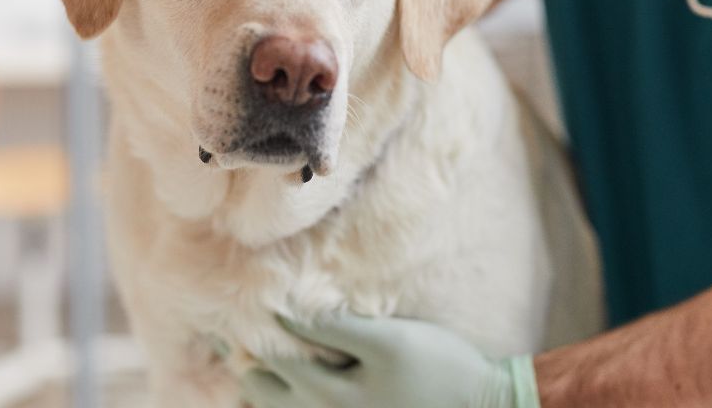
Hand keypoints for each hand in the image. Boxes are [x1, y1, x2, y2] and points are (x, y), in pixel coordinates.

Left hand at [241, 314, 538, 407]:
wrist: (482, 405)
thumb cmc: (438, 366)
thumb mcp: (388, 341)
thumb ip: (335, 330)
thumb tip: (287, 316)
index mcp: (332, 395)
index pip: (276, 362)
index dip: (253, 335)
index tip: (234, 313)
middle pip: (269, 395)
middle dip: (247, 366)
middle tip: (229, 341)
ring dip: (263, 389)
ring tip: (246, 368)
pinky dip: (288, 403)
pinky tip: (281, 390)